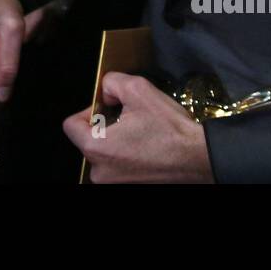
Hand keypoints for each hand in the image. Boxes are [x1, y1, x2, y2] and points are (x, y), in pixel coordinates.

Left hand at [62, 72, 214, 182]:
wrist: (199, 158)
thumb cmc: (168, 127)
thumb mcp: (137, 89)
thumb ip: (111, 83)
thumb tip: (105, 94)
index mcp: (95, 148)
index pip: (71, 124)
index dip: (90, 109)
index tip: (110, 107)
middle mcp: (100, 172)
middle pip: (88, 139)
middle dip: (105, 125)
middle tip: (130, 118)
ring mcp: (114, 183)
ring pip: (104, 152)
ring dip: (117, 140)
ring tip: (141, 132)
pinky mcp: (130, 186)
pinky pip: (118, 165)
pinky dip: (127, 154)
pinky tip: (146, 146)